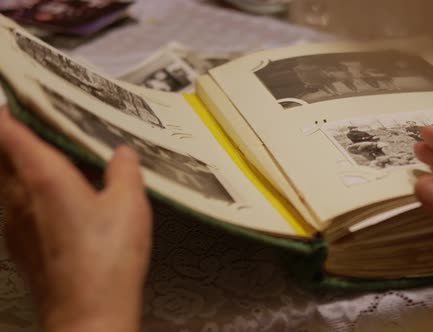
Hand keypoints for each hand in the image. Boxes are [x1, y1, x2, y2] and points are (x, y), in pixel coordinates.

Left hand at [0, 106, 151, 331]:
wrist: (87, 315)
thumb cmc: (108, 257)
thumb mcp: (130, 205)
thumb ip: (123, 170)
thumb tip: (120, 152)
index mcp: (42, 176)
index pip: (7, 129)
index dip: (10, 107)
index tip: (24, 92)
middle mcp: (16, 194)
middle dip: (13, 130)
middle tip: (44, 120)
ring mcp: (12, 221)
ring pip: (2, 176)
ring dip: (18, 159)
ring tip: (51, 153)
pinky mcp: (17, 242)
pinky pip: (11, 200)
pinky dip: (23, 185)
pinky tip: (54, 194)